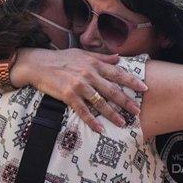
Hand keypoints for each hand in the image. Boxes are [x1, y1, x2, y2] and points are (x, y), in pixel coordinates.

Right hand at [12, 48, 147, 132]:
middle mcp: (89, 75)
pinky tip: (100, 129)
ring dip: (112, 114)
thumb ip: (102, 58)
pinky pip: (83, 111)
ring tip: (122, 123)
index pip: (118, 73)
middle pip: (112, 90)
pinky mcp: (68, 96)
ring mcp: (79, 86)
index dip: (132, 81)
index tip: (144, 88)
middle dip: (126, 102)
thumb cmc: (61, 58)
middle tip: (137, 111)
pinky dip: (92, 121)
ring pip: (100, 102)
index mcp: (94, 64)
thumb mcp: (83, 54)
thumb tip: (118, 58)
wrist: (38, 64)